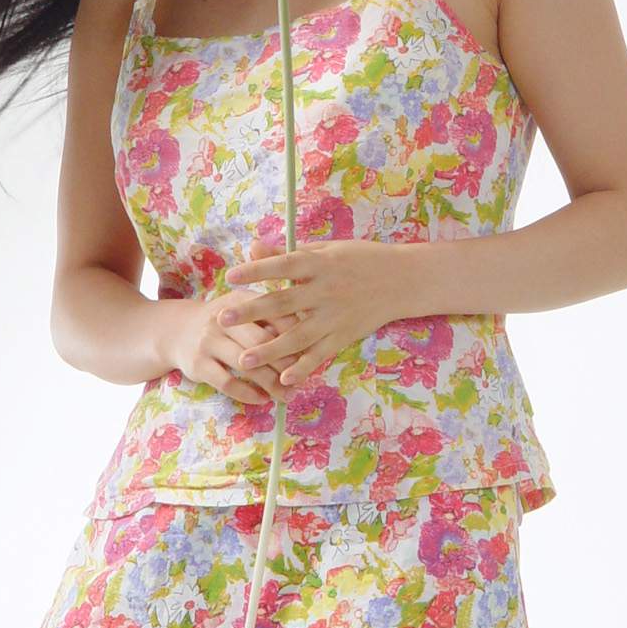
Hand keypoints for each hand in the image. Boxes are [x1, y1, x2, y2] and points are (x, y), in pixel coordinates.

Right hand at [164, 239, 300, 404]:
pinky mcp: (197, 364)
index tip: (313, 350)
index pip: (274, 314)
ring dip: (271, 383)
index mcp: (240, 299)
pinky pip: (227, 382)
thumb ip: (273, 315)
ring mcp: (208, 341)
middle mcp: (222, 318)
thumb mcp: (244, 307)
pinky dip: (247, 394)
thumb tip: (311, 335)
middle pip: (261, 341)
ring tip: (289, 395)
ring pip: (246, 365)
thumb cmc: (225, 321)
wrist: (176, 330)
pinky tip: (263, 400)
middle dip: (285, 363)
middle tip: (304, 379)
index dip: (295, 333)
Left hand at [217, 237, 407, 388]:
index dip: (257, 270)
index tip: (231, 276)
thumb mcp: (326, 250)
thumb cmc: (361, 259)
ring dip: (270, 350)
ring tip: (244, 360)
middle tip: (223, 319)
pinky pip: (320, 355)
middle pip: (283, 303)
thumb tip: (253, 248)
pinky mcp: (344, 335)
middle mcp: (325, 291)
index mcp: (320, 264)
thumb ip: (289, 253)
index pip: (283, 266)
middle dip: (252, 312)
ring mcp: (335, 316)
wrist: (403, 280)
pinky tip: (283, 379)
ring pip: (298, 336)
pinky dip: (302, 368)